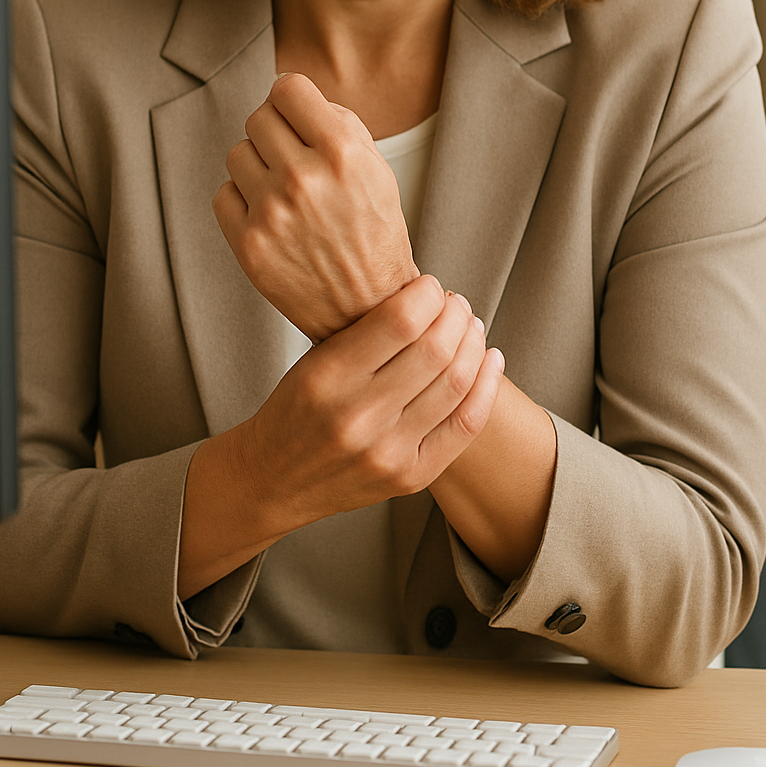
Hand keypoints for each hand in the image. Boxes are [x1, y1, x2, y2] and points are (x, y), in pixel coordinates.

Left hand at [213, 73, 418, 339]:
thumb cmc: (373, 233)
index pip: (288, 88)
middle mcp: (304, 178)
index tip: (296, 114)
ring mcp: (272, 213)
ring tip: (284, 191)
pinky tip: (270, 217)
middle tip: (293, 158)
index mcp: (342, 153)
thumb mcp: (376, 169)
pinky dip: (242, 201)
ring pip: (237, 154)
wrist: (369, 309)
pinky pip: (223, 194)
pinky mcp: (249, 245)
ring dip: (257, 166)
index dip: (291, 99)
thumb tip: (287, 94)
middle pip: (258, 118)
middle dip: (275, 132)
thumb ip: (336, 124)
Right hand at [239, 276, 504, 527]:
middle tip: (456, 303)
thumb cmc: (295, 409)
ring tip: (471, 327)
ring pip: (456, 383)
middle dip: (456, 315)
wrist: (275, 480)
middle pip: (436, 350)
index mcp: (327, 378)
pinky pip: (466, 424)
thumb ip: (365, 332)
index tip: (429, 286)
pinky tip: (490, 360)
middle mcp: (358, 417)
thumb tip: (427, 295)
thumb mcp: (312, 360)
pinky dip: (486, 386)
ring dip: (473, 344)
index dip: (428, 294)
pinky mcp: (410, 477)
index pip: (400, 320)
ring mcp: (387, 452)